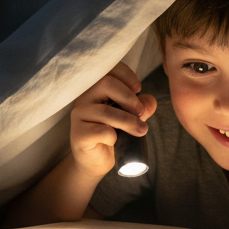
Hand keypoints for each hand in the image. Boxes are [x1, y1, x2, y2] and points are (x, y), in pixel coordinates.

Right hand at [69, 62, 157, 177]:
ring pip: (105, 111)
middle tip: (142, 112)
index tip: (138, 88)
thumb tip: (149, 102)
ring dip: (129, 121)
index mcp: (96, 88)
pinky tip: (115, 140)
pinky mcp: (79, 134)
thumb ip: (142, 105)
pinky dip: (113, 136)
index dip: (126, 75)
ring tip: (142, 130)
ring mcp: (79, 116)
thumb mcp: (132, 116)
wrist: (96, 159)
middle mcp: (84, 98)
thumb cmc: (113, 132)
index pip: (108, 69)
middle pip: (105, 84)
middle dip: (129, 98)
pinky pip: (99, 131)